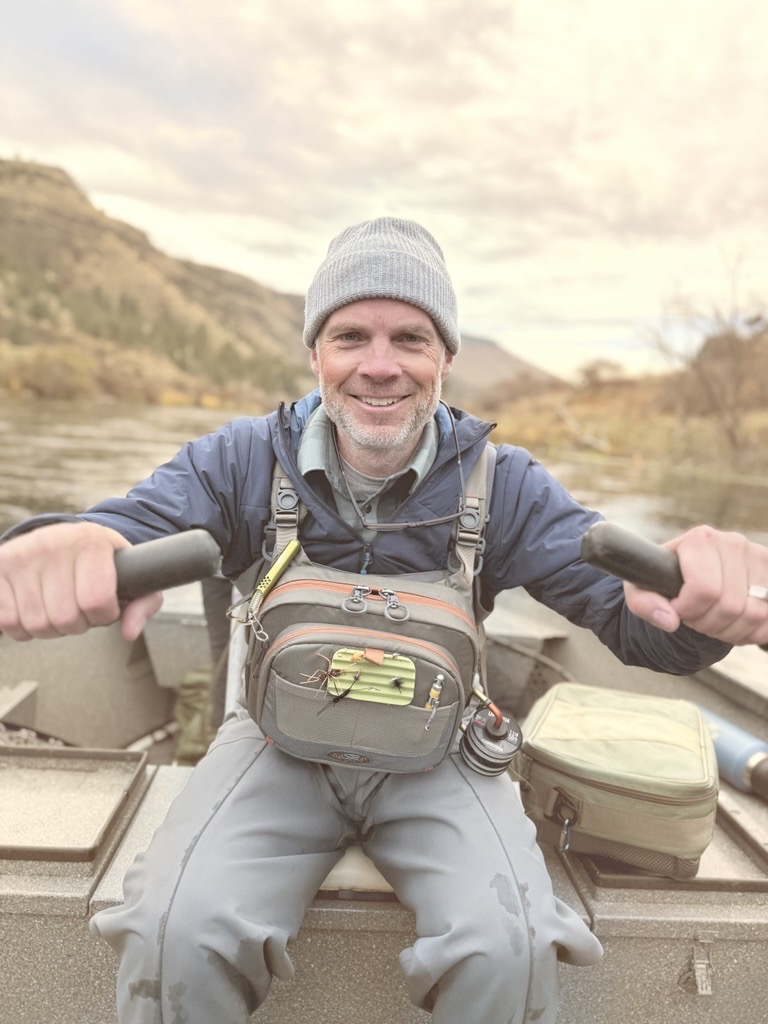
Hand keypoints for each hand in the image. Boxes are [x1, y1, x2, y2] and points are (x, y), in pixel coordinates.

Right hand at [0, 522, 162, 642]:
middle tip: (80, 609)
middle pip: (65, 618)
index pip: (97, 601)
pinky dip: (21, 627)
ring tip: (58, 607)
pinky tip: (34, 609)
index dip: (105, 616)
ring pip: (36, 624)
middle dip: (78, 625)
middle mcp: (54, 543)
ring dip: (50, 628)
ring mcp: (22, 554)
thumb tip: (129, 632)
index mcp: (92, 541)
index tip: (105, 607)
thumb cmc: (101, 563)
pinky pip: (7, 621)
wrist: (62, 538)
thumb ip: (143, 604)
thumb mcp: (132, 576)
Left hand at [624, 525, 767, 645]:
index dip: (689, 610)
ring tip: (712, 622)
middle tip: (695, 619)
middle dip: (708, 624)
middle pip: (730, 605)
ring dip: (731, 631)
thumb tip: (670, 621)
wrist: (690, 572)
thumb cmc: (664, 579)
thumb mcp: (641, 588)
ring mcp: (759, 557)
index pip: (704, 589)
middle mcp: (733, 542)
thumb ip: (644, 604)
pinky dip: (753, 631)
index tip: (678, 609)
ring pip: (756, 613)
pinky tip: (733, 624)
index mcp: (700, 539)